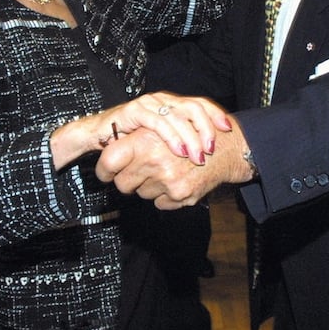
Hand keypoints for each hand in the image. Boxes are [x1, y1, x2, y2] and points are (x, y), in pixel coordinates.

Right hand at [51, 91, 230, 169]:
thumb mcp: (159, 141)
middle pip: (193, 107)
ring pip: (178, 116)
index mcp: (171, 104)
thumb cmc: (129, 140)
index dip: (215, 115)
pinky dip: (171, 137)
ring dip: (191, 138)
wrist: (98, 136)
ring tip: (198, 156)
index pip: (199, 103)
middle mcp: (162, 100)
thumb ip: (179, 140)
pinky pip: (158, 122)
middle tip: (211, 149)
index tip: (228, 130)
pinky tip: (178, 151)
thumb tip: (205, 152)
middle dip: (206, 129)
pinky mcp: (134, 111)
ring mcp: (148, 104)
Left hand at [96, 117, 254, 209]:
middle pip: (122, 183)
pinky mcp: (179, 195)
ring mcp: (167, 181)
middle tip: (140, 170)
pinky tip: (175, 180)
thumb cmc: (189, 134)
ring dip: (148, 185)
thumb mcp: (160, 127)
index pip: (109, 161)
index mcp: (145, 140)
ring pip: (140, 194)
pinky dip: (164, 195)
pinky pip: (158, 202)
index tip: (106, 172)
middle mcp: (154, 162)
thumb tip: (108, 154)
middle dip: (127, 179)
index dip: (104, 169)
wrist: (224, 148)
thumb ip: (134, 138)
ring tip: (164, 170)